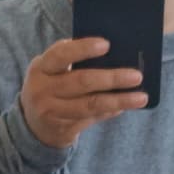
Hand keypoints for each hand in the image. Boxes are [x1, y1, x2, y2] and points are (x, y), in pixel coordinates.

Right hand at [18, 31, 150, 150]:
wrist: (32, 124)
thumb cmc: (51, 86)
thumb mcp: (52, 71)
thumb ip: (73, 61)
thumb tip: (116, 55)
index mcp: (41, 67)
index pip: (61, 55)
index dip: (83, 49)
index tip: (107, 44)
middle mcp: (42, 90)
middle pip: (81, 81)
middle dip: (112, 78)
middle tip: (137, 75)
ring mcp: (51, 112)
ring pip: (91, 104)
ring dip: (119, 100)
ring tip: (141, 97)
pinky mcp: (63, 128)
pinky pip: (92, 118)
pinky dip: (111, 110)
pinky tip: (126, 105)